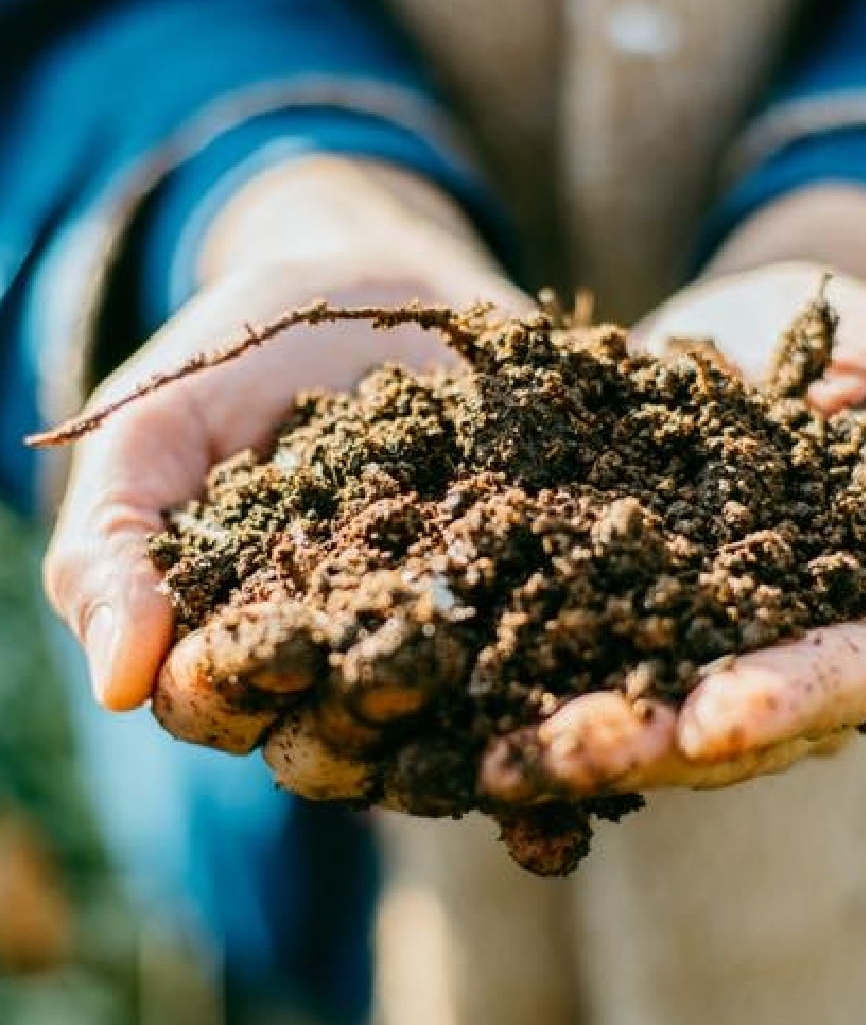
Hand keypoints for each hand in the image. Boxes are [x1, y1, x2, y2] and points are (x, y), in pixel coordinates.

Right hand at [43, 156, 530, 716]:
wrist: (376, 284)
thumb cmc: (248, 355)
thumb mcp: (159, 423)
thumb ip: (114, 540)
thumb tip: (116, 686)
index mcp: (233, 637)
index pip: (218, 702)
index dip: (235, 687)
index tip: (275, 648)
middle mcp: (333, 664)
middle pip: (335, 740)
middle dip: (362, 715)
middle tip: (407, 667)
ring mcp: (432, 643)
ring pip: (440, 728)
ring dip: (471, 725)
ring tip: (509, 700)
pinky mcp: (519, 604)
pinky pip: (536, 670)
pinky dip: (561, 692)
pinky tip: (592, 704)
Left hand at [481, 262, 865, 800]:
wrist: (756, 332)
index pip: (853, 673)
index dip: (789, 701)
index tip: (709, 721)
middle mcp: (800, 650)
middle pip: (737, 720)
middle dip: (649, 741)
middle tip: (561, 755)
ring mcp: (711, 638)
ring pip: (656, 706)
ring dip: (581, 734)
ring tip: (497, 754)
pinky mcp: (636, 608)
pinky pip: (595, 655)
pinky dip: (540, 681)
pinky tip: (477, 708)